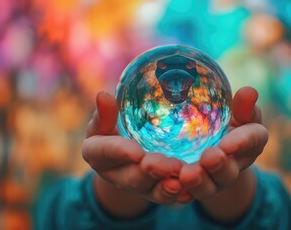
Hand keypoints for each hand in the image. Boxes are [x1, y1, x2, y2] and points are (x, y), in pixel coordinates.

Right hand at [82, 91, 189, 207]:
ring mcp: (140, 187)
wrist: (125, 158)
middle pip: (132, 178)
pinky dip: (181, 195)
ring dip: (167, 188)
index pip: (105, 153)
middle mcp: (118, 177)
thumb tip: (102, 95)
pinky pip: (170, 196)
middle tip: (164, 166)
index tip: (135, 151)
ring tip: (179, 183)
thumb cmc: (112, 132)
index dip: (119, 153)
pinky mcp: (157, 190)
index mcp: (99, 156)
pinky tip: (191, 192)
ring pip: (153, 191)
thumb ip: (104, 113)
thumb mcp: (104, 122)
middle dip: (149, 173)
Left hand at [179, 87, 267, 200]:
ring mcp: (211, 181)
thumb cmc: (223, 122)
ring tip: (186, 175)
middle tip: (209, 158)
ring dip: (198, 182)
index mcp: (247, 144)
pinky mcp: (190, 188)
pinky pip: (184, 194)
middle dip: (219, 166)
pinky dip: (176, 192)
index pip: (252, 141)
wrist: (205, 146)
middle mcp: (231, 168)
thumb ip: (242, 105)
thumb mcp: (234, 112)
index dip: (243, 142)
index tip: (228, 141)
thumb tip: (249, 91)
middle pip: (229, 172)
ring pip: (207, 187)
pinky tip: (167, 184)